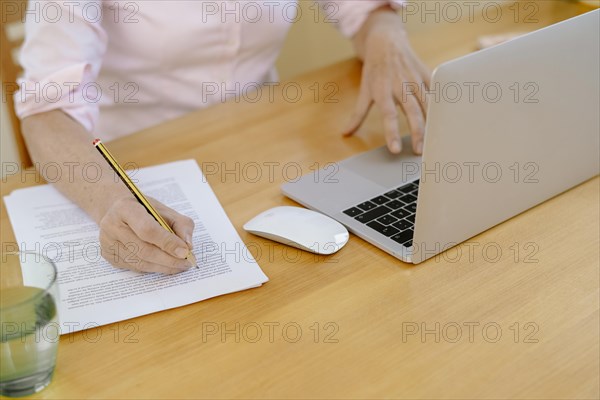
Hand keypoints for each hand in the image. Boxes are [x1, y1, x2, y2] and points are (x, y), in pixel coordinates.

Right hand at [99, 196, 194, 273]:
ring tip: (180, 265)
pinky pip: (135, 267)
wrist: (119, 211)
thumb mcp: (165, 210)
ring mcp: (108, 242)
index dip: (167, 243)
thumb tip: (188, 246)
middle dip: (169, 260)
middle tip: (187, 263)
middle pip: (144, 250)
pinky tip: (165, 265)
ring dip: (163, 267)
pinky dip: (153, 268)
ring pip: (140, 262)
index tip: (185, 252)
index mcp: (126, 208)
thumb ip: (181, 225)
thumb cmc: (145, 211)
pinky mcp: (108, 255)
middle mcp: (112, 226)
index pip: (147, 230)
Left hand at [344, 7, 430, 153]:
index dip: (392, 133)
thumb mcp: (364, 91)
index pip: (389, 116)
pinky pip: (436, 91)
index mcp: (383, 91)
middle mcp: (401, 85)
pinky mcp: (426, 74)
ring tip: (434, 139)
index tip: (396, 150)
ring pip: (428, 103)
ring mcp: (416, 79)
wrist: (386, 42)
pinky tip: (446, 119)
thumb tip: (345, 133)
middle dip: (418, 132)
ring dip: (432, 122)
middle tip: (420, 151)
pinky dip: (442, 104)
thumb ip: (357, 115)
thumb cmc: (375, 70)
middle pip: (413, 112)